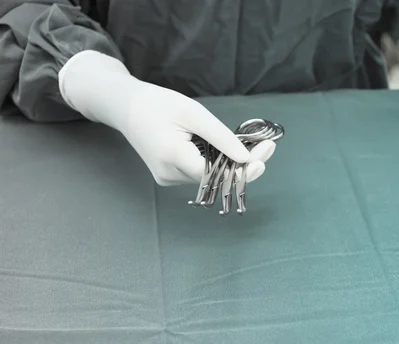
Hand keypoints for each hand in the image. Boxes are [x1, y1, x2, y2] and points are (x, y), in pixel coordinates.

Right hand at [59, 51, 274, 185]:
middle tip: (267, 148)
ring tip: (252, 146)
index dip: (240, 169)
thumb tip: (246, 158)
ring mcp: (168, 179)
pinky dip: (217, 163)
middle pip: (215, 178)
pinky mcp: (169, 177)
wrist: (126, 108)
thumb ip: (220, 137)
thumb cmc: (158, 104)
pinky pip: (200, 174)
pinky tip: (229, 150)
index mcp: (172, 156)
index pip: (214, 173)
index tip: (263, 159)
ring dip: (231, 164)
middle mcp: (169, 174)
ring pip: (209, 178)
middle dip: (243, 165)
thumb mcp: (193, 113)